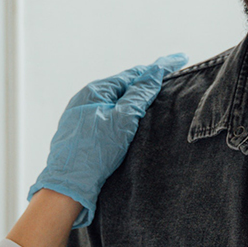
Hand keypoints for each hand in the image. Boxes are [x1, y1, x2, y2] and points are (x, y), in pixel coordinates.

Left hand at [27, 54, 184, 227]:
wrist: (68, 187)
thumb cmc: (93, 153)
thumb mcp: (123, 120)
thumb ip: (140, 94)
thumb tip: (154, 72)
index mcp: (95, 91)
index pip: (133, 74)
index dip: (157, 68)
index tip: (179, 59)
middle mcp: (85, 100)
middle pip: (123, 87)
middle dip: (146, 83)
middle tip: (170, 78)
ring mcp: (81, 118)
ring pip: (115, 104)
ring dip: (134, 101)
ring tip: (155, 98)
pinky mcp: (82, 135)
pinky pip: (108, 118)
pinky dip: (123, 116)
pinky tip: (132, 122)